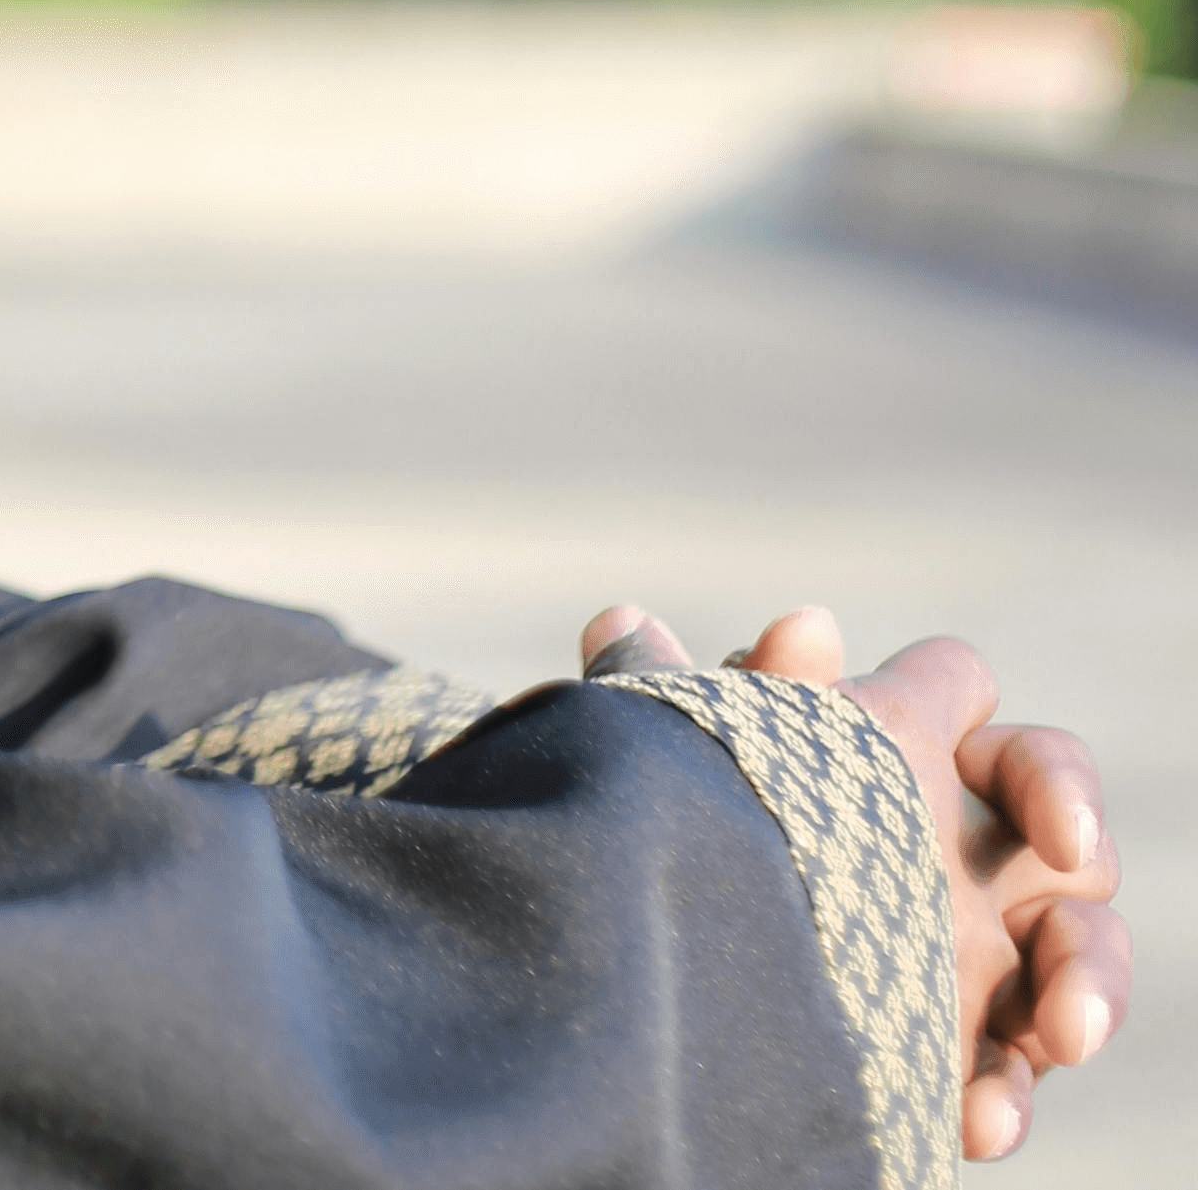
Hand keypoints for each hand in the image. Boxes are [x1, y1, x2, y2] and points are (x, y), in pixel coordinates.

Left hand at [580, 606, 1127, 1161]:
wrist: (653, 1006)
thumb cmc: (675, 844)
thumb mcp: (672, 774)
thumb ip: (684, 700)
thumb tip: (666, 620)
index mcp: (883, 749)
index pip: (955, 690)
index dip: (958, 698)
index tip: (949, 736)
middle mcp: (944, 845)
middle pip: (1058, 812)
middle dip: (1071, 819)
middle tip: (1067, 851)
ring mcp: (964, 953)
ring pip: (1080, 947)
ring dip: (1084, 983)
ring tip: (1055, 1029)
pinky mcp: (957, 1053)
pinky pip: (1016, 1070)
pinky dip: (1005, 1093)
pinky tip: (976, 1117)